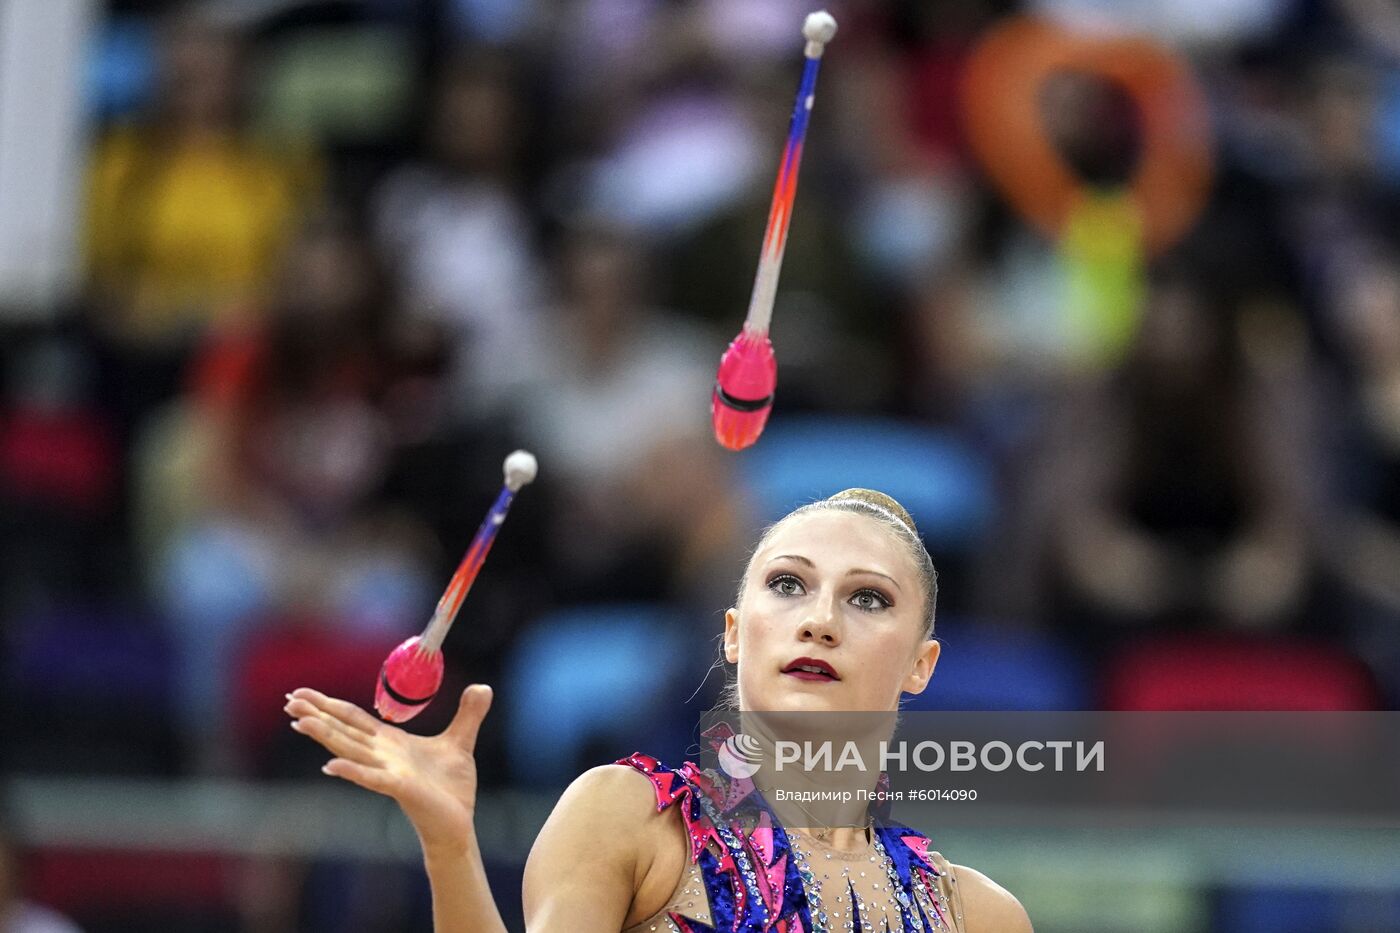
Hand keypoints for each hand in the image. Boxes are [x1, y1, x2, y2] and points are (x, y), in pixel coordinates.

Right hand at [285, 684, 492, 854]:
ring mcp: (387, 772)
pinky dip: (352, 771)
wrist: (458, 821)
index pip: (353, 718)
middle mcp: (382, 755)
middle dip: (317, 714)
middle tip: (288, 699)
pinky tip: (331, 766)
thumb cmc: (451, 786)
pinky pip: (372, 778)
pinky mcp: (400, 788)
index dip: (329, 705)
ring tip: (300, 722)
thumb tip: (483, 687)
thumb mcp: (461, 740)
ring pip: (350, 750)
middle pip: (344, 730)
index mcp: (390, 742)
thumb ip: (469, 714)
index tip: (302, 693)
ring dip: (326, 735)